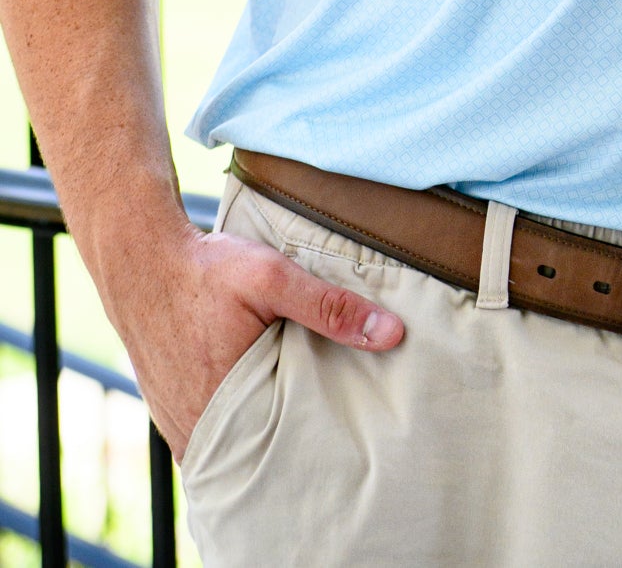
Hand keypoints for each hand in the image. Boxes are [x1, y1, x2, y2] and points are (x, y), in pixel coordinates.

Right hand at [110, 214, 402, 459]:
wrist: (140, 261)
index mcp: (225, 406)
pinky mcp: (170, 412)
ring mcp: (179, 423)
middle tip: (329, 430)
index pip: (280, 451)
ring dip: (260, 434)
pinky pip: (210, 432)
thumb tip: (391, 333)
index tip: (345, 437)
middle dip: (290, 443)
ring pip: (233, 444)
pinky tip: (256, 404)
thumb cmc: (205, 271)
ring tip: (297, 418)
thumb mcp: (272, 277)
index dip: (313, 447)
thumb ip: (329, 307)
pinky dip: (234, 423)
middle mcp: (198, 426)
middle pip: (257, 451)